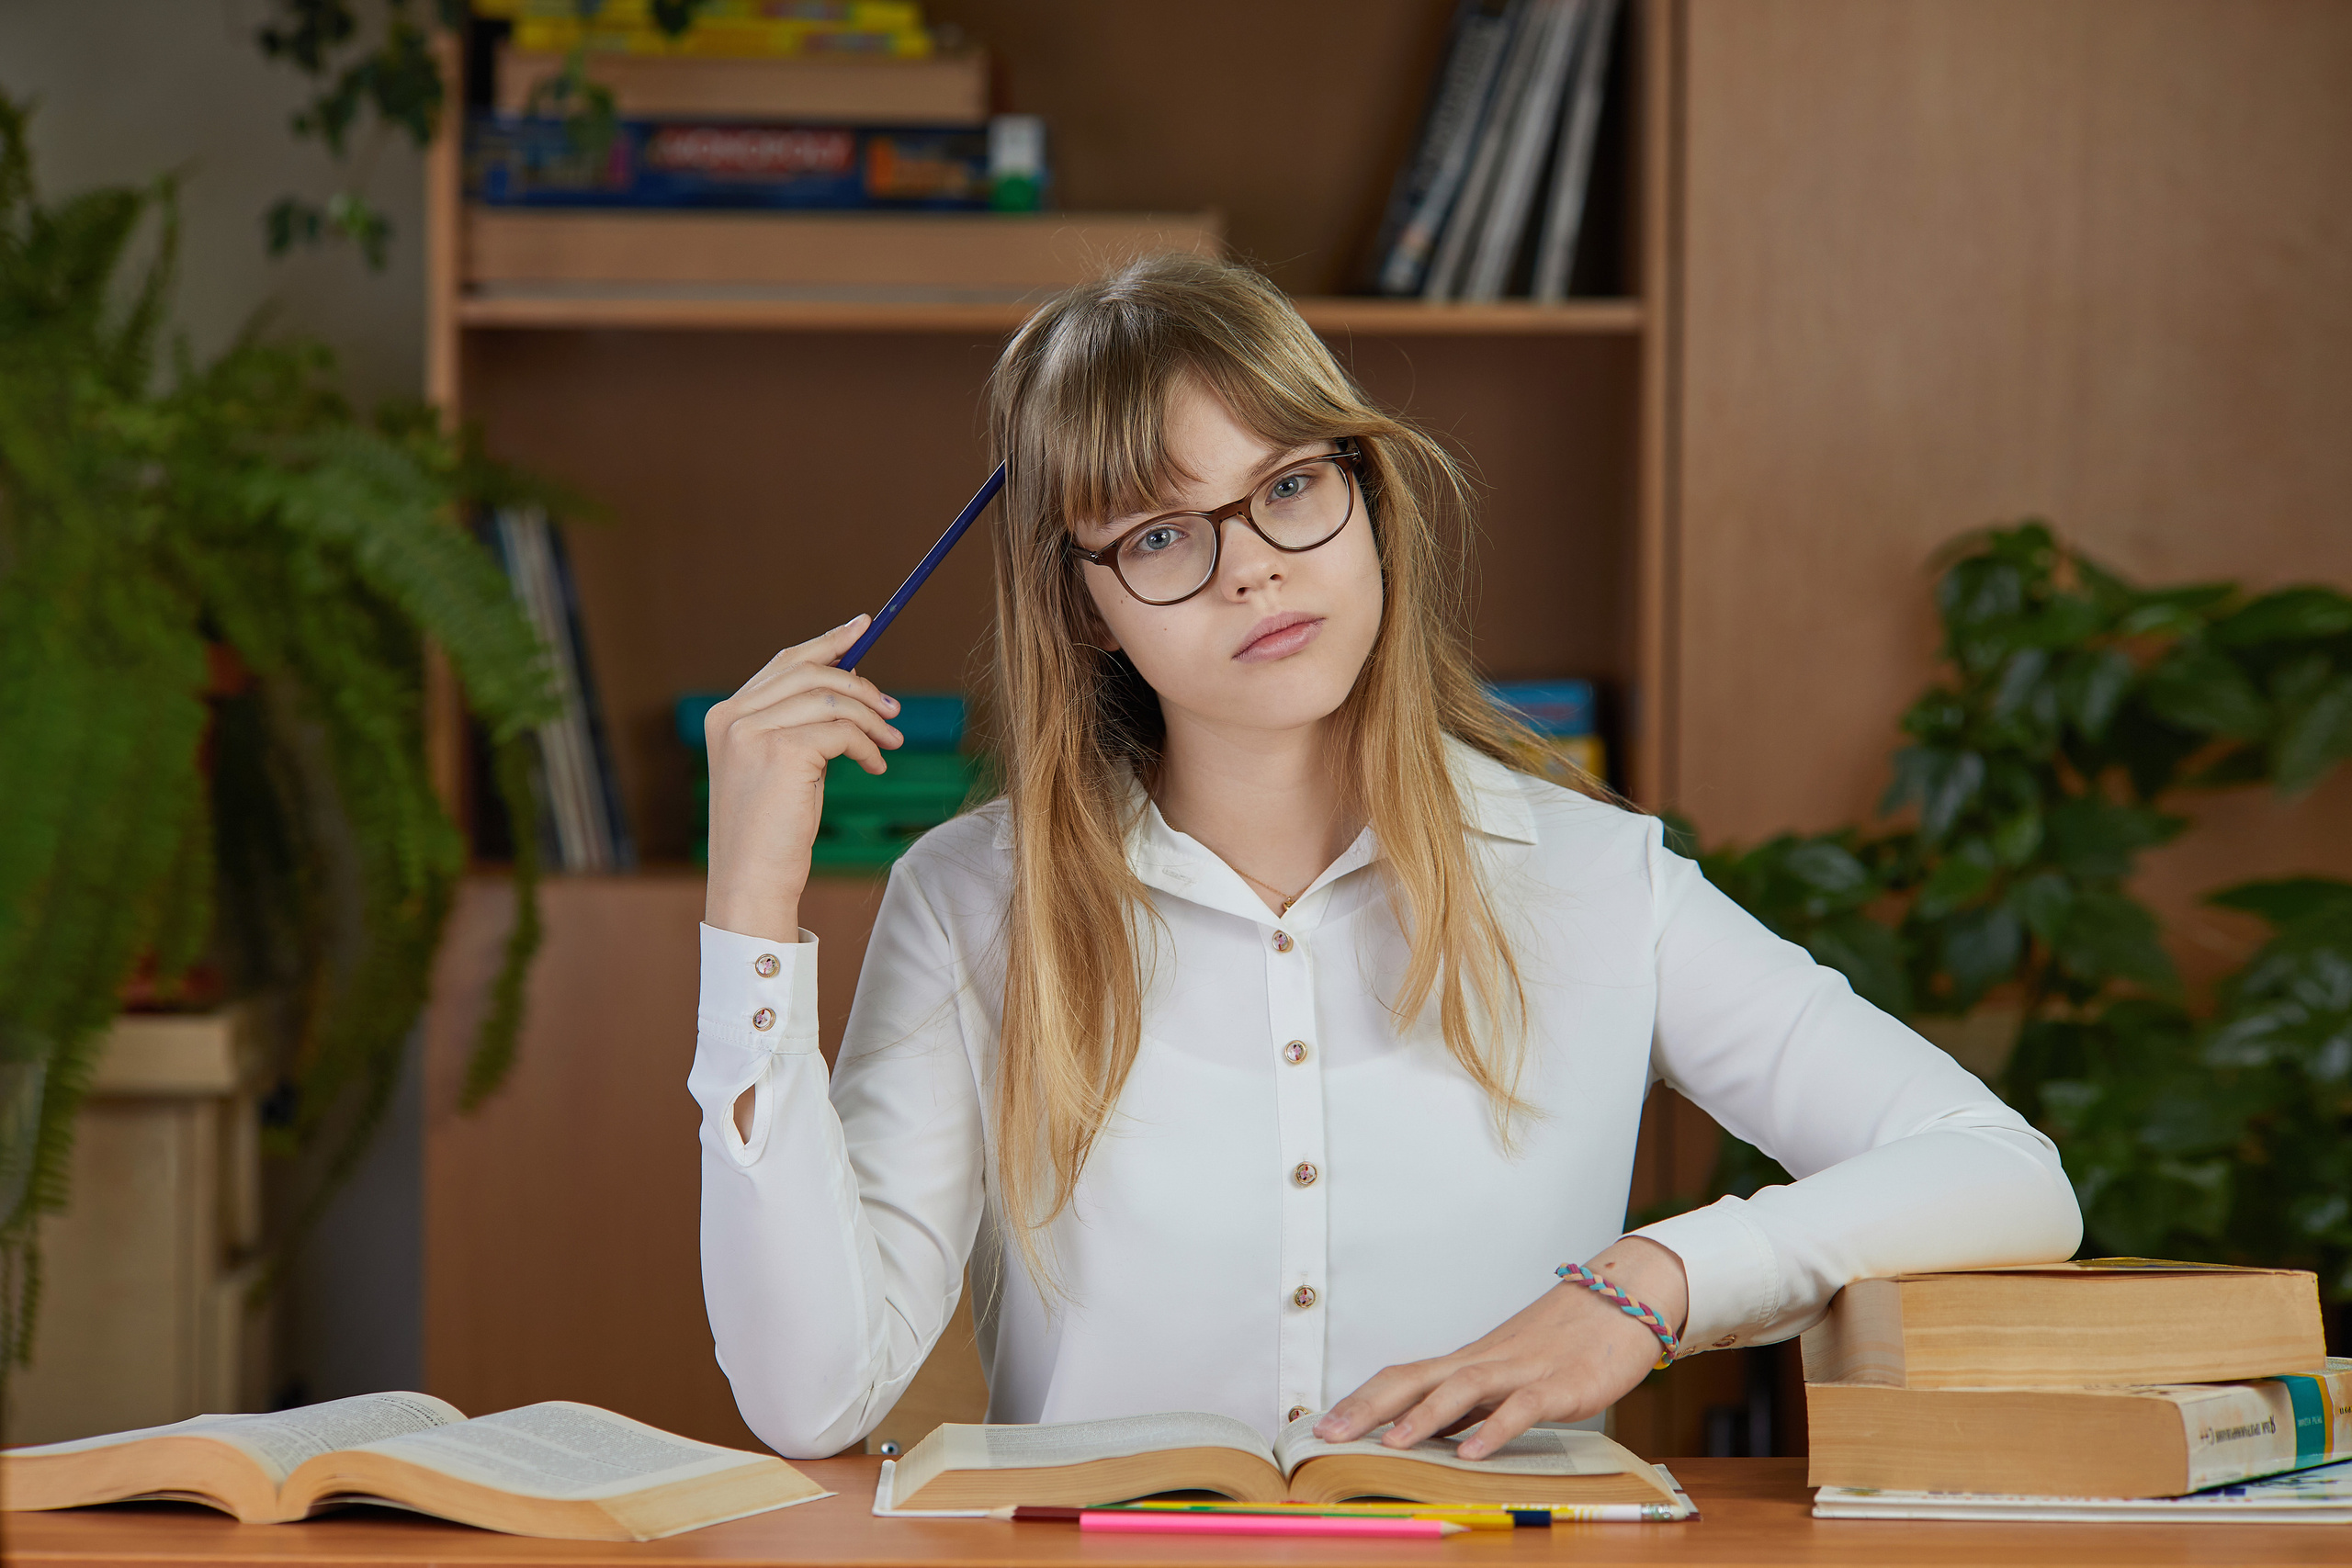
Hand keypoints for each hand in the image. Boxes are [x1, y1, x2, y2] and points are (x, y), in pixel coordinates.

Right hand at [702, 615, 901, 941]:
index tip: (864, 626)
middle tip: (893, 710)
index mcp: (724, 717)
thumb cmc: (768, 834)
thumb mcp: (776, 769)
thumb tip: (851, 686)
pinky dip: (866, 746)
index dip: (828, 642)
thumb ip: (795, 726)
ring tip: (891, 745)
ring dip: (871, 720)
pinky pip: (842, 731)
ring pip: (831, 700)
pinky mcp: (782, 752)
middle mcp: (732, 718)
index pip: (784, 663)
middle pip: (811, 672)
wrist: (750, 883)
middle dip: (860, 684)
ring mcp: (752, 733)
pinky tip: (874, 765)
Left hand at [1313, 1236, 1689, 1459]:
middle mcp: (1485, 1361)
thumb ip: (1474, 1403)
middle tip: (1328, 1434)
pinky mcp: (1561, 1384)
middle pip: (1414, 1377)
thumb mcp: (1510, 1375)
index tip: (1320, 1425)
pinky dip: (1496, 1428)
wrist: (1624, 1299)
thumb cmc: (1564, 1341)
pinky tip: (1475, 1452)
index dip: (1360, 1400)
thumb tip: (1429, 1434)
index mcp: (1469, 1361)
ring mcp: (1521, 1369)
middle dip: (1367, 1407)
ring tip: (1390, 1444)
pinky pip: (1523, 1406)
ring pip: (1461, 1387)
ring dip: (1423, 1416)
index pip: (1402, 1376)